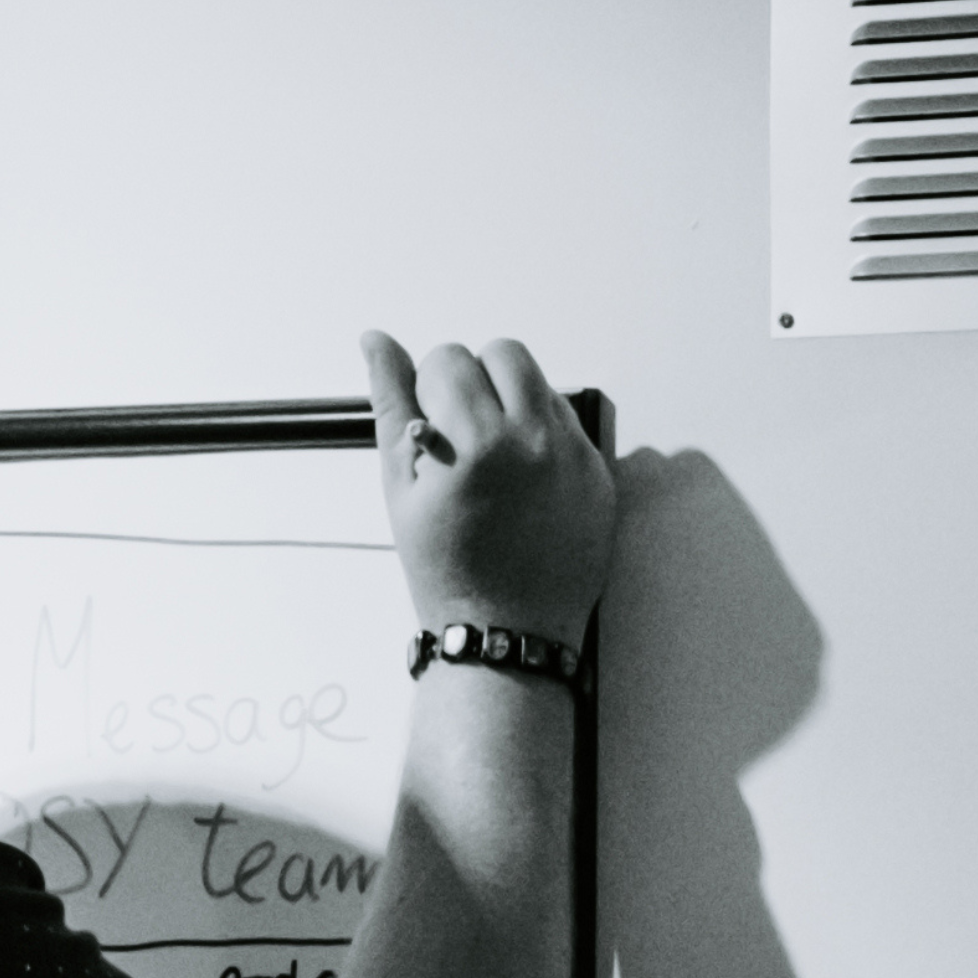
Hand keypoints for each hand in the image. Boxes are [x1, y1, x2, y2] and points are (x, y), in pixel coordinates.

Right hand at [359, 332, 615, 642]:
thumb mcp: (401, 491)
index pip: (451, 360)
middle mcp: (534, 442)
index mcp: (478, 444)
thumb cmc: (446, 573)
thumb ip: (391, 406)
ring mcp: (574, 458)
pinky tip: (521, 480)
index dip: (429, 391)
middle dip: (475, 381)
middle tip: (460, 432)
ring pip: (541, 383)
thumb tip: (377, 343)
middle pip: (504, 354)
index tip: (429, 428)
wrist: (504, 633)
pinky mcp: (599, 476)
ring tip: (492, 456)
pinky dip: (541, 437)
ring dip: (511, 402)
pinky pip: (570, 424)